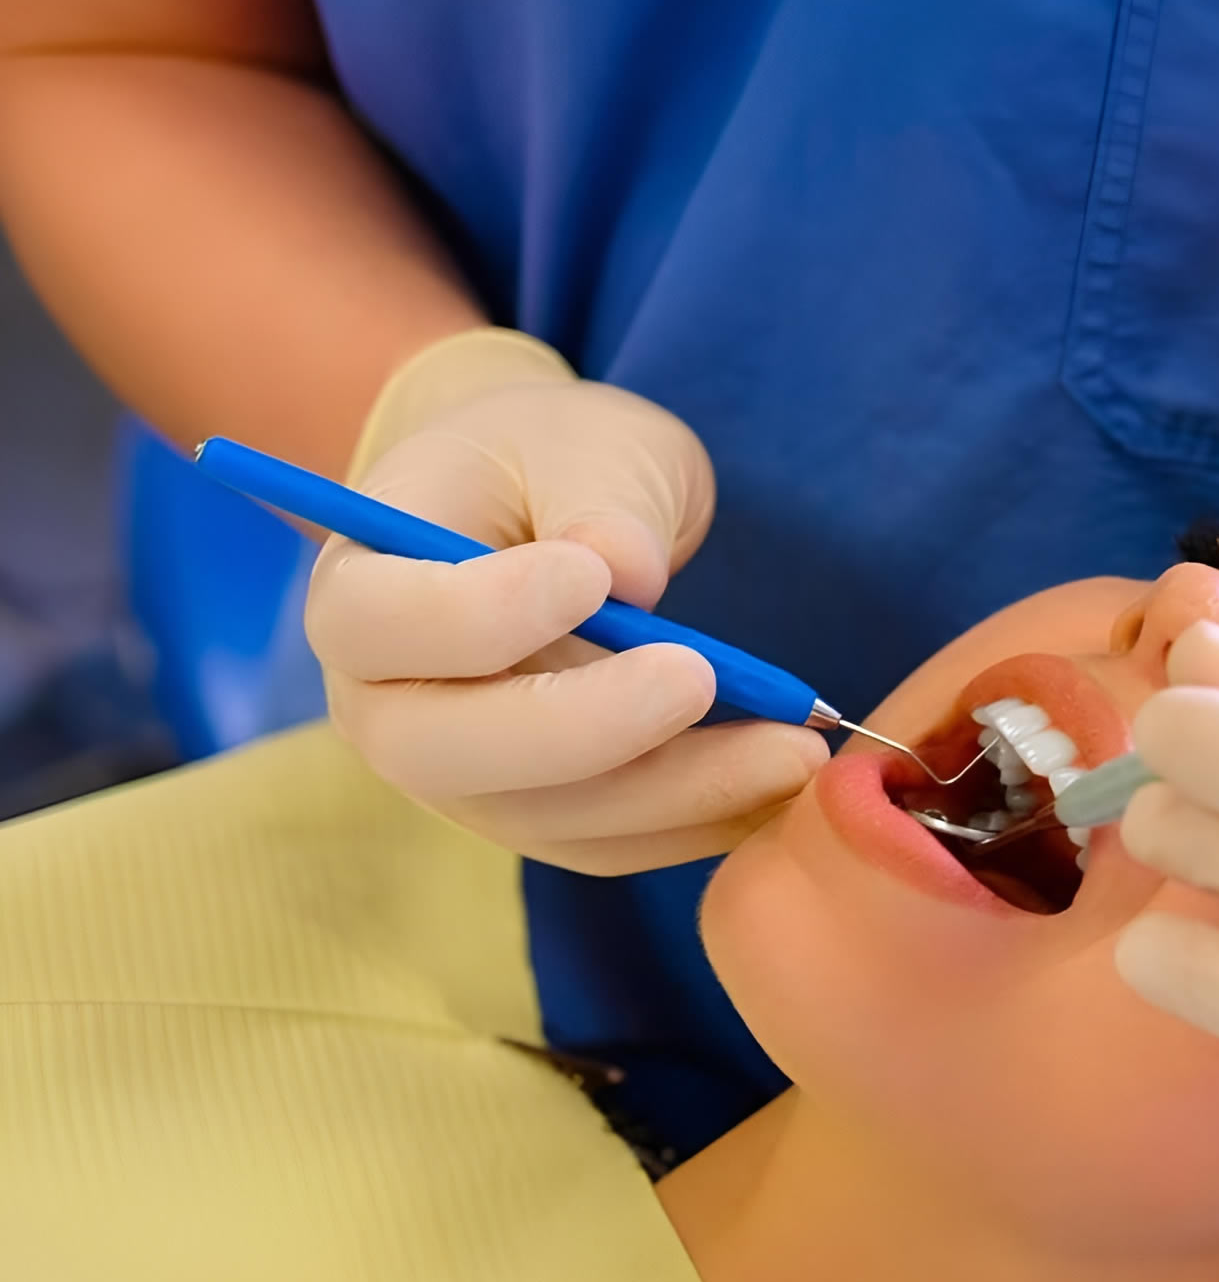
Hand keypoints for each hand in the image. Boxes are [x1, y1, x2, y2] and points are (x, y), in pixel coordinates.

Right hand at [306, 330, 825, 872]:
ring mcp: (460, 776)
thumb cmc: (550, 459)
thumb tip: (627, 575)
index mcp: (361, 586)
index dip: (476, 616)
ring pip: (547, 815)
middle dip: (584, 729)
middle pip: (447, 751)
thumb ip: (599, 493)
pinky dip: (698, 822)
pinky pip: (610, 842)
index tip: (587, 576)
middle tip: (700, 677)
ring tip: (793, 747)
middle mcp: (387, 703)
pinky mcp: (538, 814)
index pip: (378, 624)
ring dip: (675, 792)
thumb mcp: (582, 439)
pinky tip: (779, 785)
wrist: (545, 511)